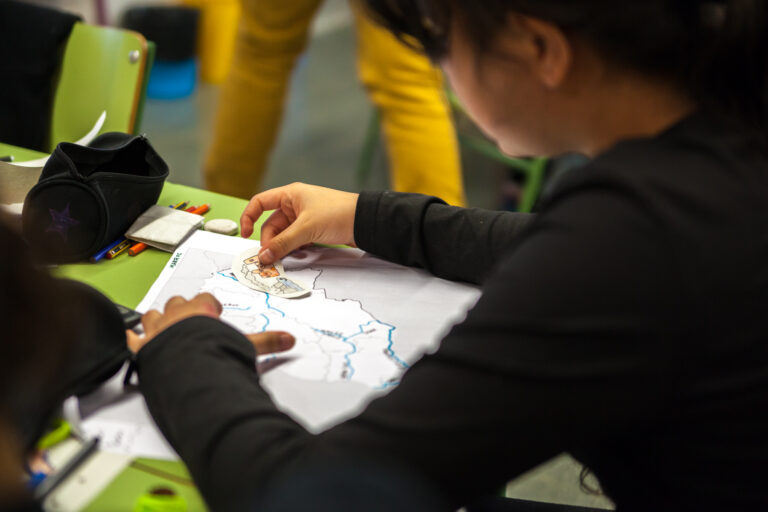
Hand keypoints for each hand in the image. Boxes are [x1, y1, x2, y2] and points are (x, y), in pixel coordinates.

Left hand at [126, 293, 295, 354]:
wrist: (186, 368)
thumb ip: (266, 342)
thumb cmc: (213, 352)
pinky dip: (130, 338)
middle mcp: (175, 315)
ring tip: (163, 327)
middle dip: (181, 310)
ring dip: (157, 320)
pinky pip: (130, 337)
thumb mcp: (244, 346)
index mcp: (199, 310)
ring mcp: (155, 330)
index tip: (213, 314)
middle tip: (189, 321)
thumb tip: (290, 341)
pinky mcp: (141, 347)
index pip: (204, 299)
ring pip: (152, 315)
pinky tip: (129, 338)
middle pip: (176, 303)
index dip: (209, 306)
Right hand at [240, 182, 358, 264]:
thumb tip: (263, 257)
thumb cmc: (338, 214)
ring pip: (284, 235)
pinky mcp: (313, 229)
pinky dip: (295, 248)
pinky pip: (296, 240)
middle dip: (270, 241)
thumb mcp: (306, 229)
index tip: (246, 235)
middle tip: (270, 259)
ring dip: (283, 247)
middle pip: (271, 225)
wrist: (365, 221)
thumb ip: (282, 244)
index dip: (248, 218)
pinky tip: (301, 254)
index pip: (259, 203)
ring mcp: (304, 218)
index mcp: (290, 195)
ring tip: (286, 258)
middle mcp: (295, 204)